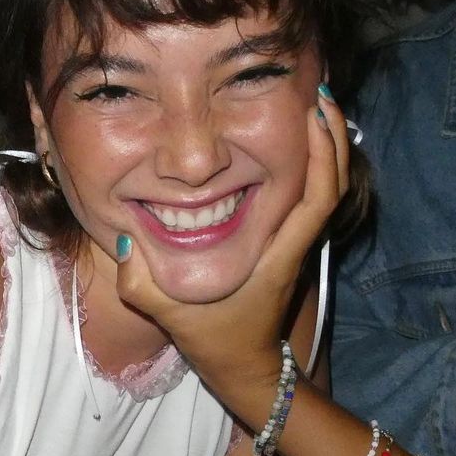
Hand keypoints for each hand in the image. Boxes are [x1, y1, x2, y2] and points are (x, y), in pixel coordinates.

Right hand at [115, 91, 348, 401]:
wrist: (243, 365)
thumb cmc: (210, 337)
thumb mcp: (163, 310)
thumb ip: (136, 278)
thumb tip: (120, 237)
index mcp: (277, 255)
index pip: (315, 199)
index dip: (322, 154)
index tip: (315, 114)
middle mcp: (294, 244)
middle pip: (335, 183)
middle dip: (333, 134)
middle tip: (317, 90)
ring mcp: (295, 242)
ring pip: (328, 187)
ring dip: (328, 144)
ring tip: (312, 102)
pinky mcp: (289, 241)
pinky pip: (312, 195)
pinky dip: (315, 163)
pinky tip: (297, 138)